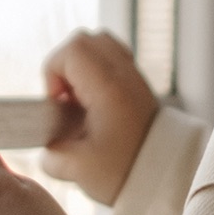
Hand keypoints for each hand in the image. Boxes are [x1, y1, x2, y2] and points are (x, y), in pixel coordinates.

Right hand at [35, 29, 157, 206]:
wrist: (166, 175)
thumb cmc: (127, 171)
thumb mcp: (78, 169)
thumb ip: (51, 154)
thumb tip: (47, 146)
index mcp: (109, 87)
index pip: (72, 50)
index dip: (53, 72)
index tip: (57, 103)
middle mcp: (124, 74)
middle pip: (85, 39)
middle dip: (65, 66)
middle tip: (66, 100)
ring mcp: (134, 76)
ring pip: (100, 45)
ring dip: (81, 66)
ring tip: (79, 99)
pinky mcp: (138, 85)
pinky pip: (113, 58)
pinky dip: (97, 71)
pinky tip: (94, 101)